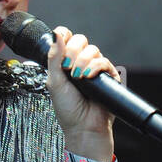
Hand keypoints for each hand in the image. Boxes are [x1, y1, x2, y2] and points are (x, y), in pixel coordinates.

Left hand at [45, 28, 117, 161]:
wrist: (83, 126)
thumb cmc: (67, 109)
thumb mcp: (54, 81)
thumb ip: (53, 57)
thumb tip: (54, 34)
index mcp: (66, 61)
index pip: (67, 37)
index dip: (64, 36)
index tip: (60, 47)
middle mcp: (81, 62)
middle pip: (80, 40)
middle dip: (72, 52)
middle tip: (67, 68)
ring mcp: (95, 69)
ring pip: (93, 50)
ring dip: (83, 62)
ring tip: (78, 78)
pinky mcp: (108, 76)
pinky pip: (104, 62)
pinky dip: (94, 67)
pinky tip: (87, 77)